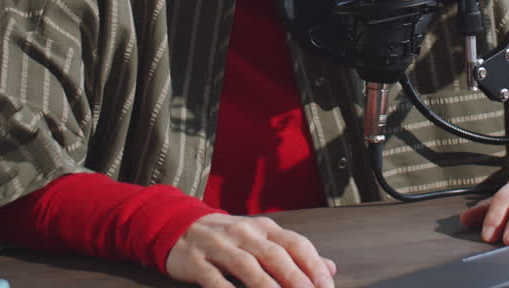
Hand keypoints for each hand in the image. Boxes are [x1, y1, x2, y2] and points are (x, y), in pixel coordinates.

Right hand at [165, 213, 335, 287]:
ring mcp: (219, 246)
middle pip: (275, 255)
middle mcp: (244, 233)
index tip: (327, 286)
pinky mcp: (196, 262)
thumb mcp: (261, 238)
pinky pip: (214, 280)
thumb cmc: (227, 237)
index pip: (295, 243)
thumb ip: (293, 252)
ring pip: (247, 267)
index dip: (313, 265)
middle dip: (295, 278)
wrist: (179, 226)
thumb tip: (330, 268)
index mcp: (264, 227)